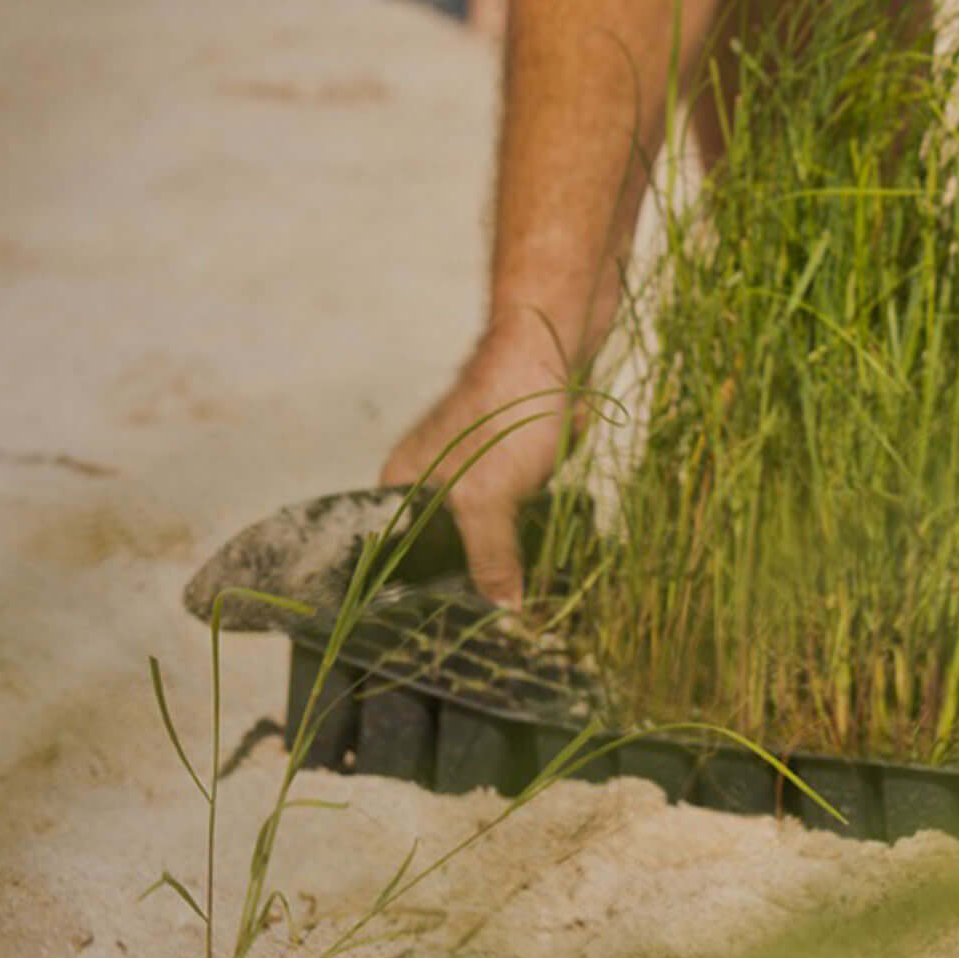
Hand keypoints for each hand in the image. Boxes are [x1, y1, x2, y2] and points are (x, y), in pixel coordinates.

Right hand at [381, 325, 583, 606]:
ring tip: (538, 537)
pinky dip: (547, 488)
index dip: (431, 586)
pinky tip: (556, 483)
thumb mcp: (488, 501)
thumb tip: (502, 611)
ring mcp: (475, 453)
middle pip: (455, 537)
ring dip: (524, 523)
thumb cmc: (506, 414)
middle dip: (490, 558)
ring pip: (500, 513)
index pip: (401, 552)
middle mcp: (431, 468)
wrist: (553, 338)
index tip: (462, 619)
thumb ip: (489, 559)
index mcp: (403, 482)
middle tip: (512, 595)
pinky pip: (532, 484)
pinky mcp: (516, 441)